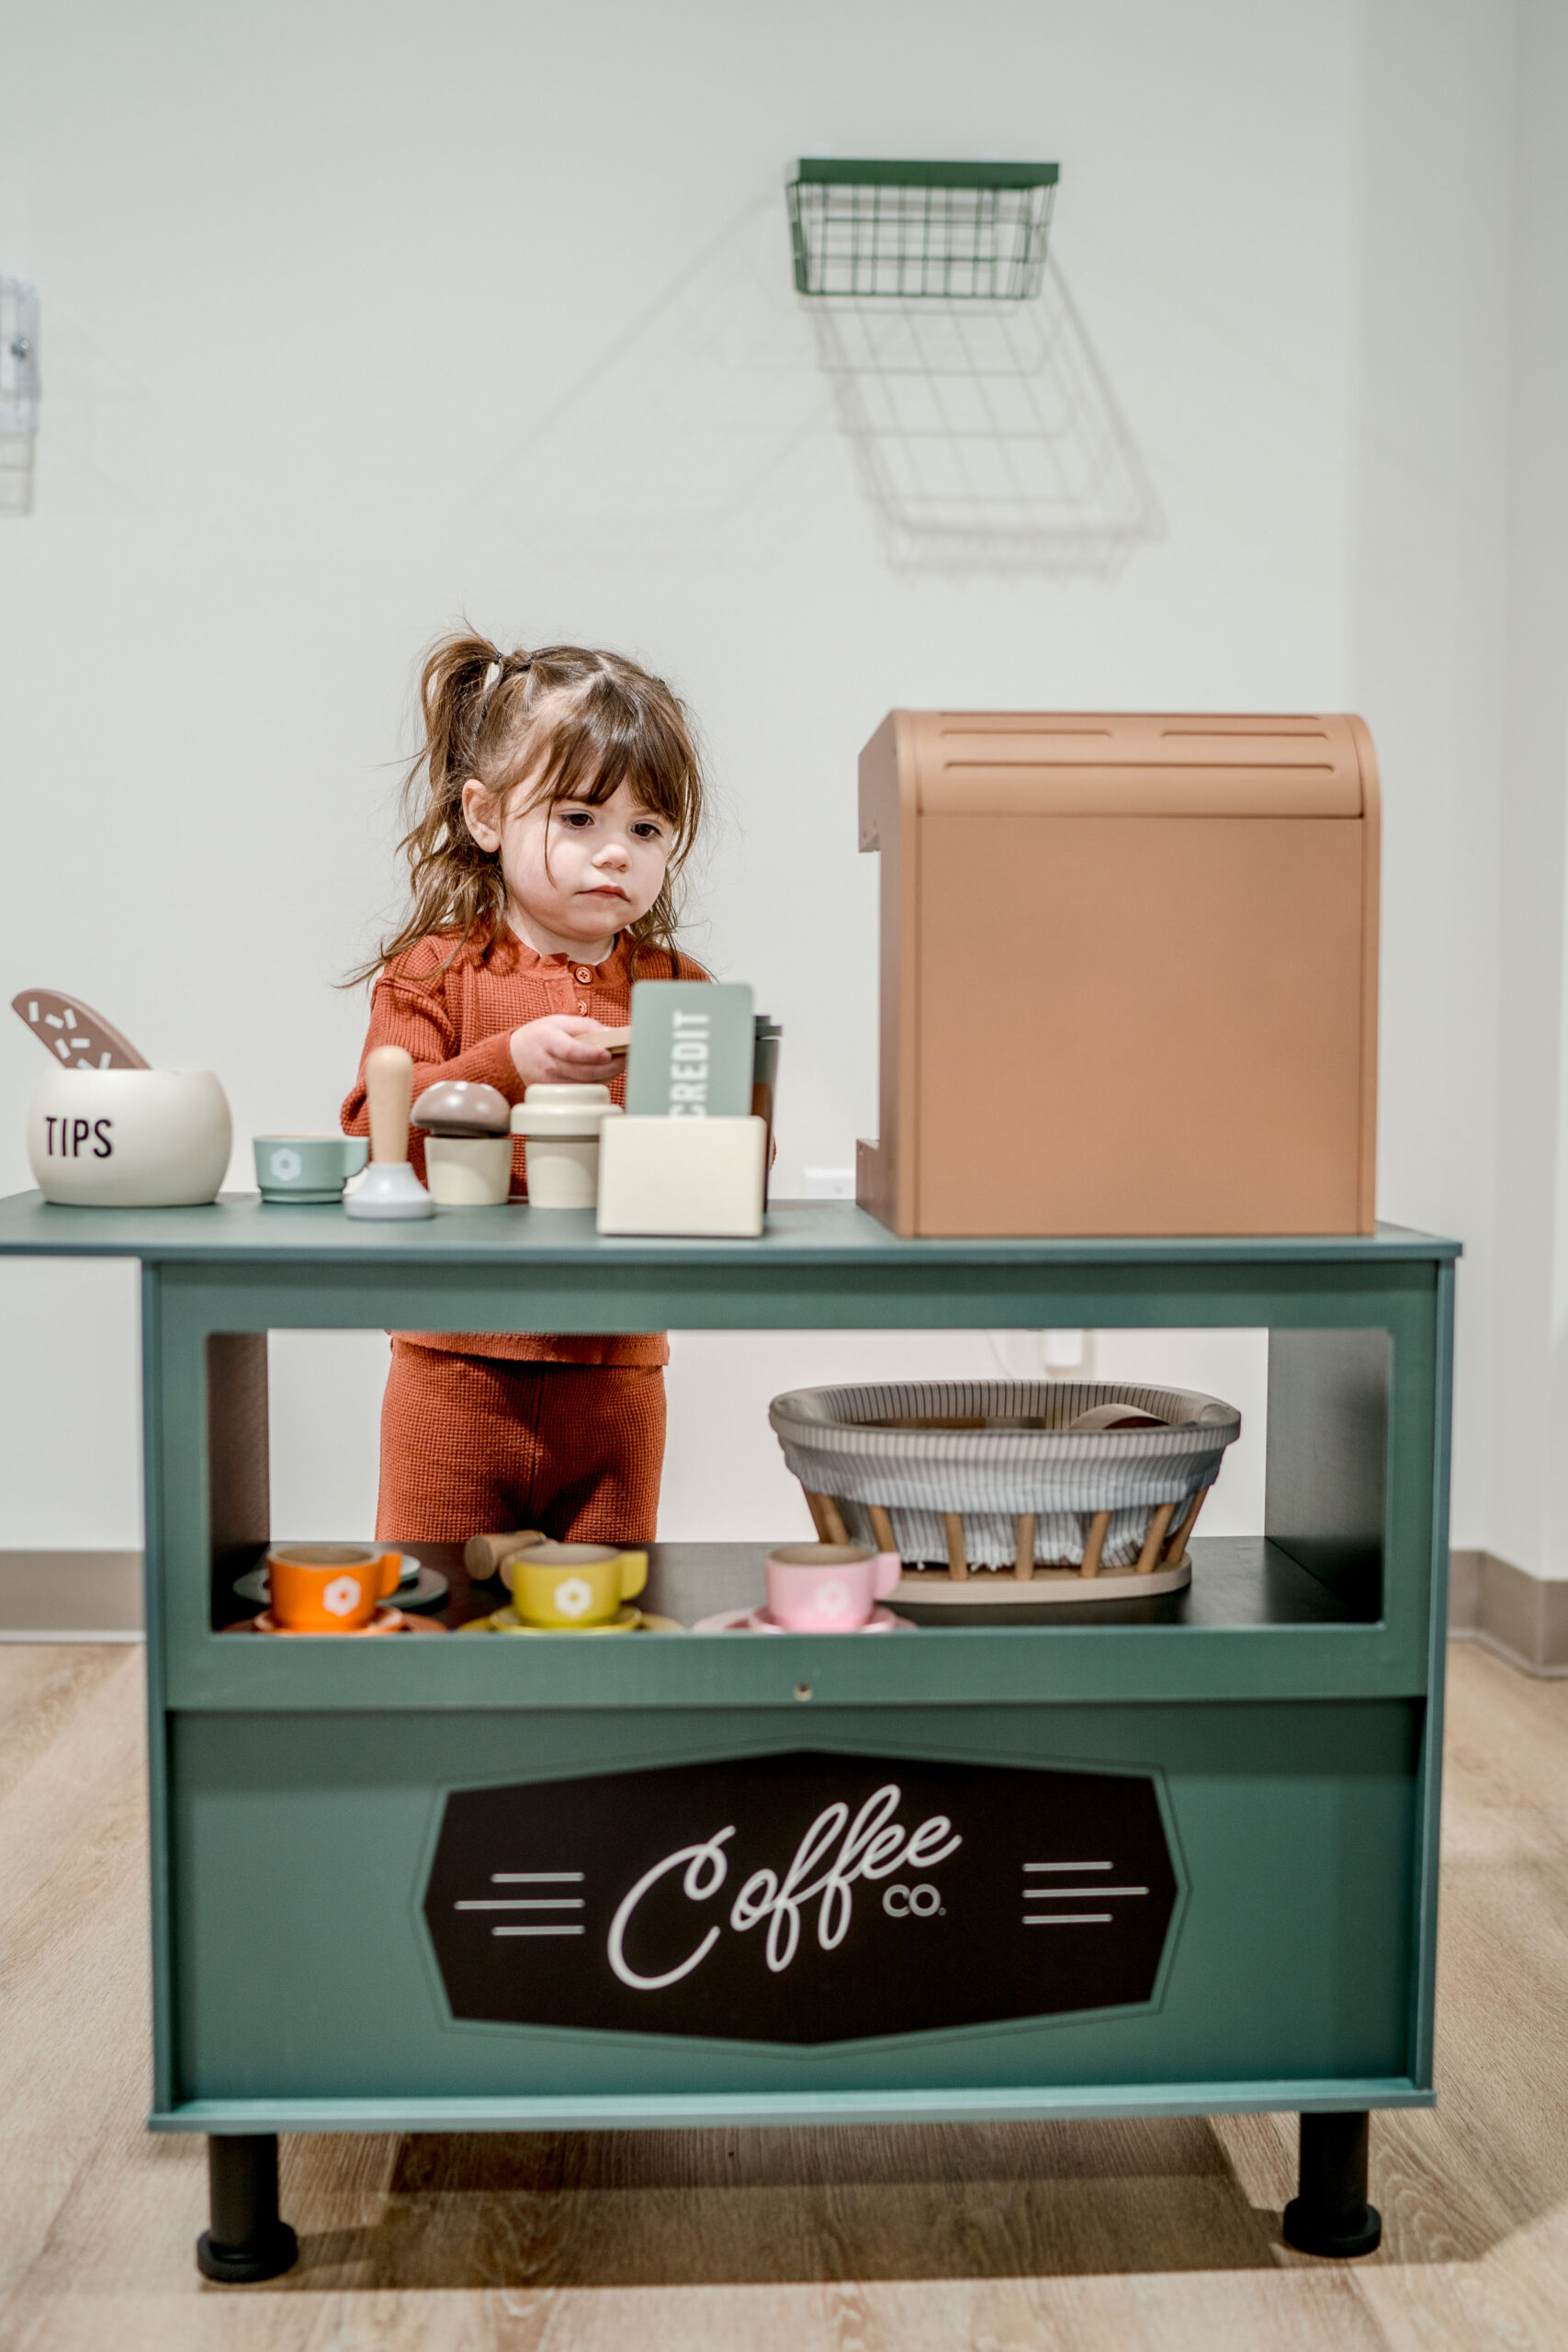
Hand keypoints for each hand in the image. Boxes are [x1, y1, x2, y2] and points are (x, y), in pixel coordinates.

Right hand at [509, 1016, 626, 1087]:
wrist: (513, 1057)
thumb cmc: (540, 1036)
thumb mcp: (558, 1022)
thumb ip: (585, 1025)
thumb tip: (611, 1032)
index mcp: (547, 1041)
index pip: (570, 1051)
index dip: (591, 1054)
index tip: (609, 1053)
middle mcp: (547, 1064)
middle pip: (582, 1071)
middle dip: (609, 1067)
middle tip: (626, 1058)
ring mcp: (550, 1082)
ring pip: (585, 1084)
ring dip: (607, 1075)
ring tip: (621, 1064)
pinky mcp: (554, 1093)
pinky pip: (581, 1091)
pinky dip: (598, 1082)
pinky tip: (607, 1073)